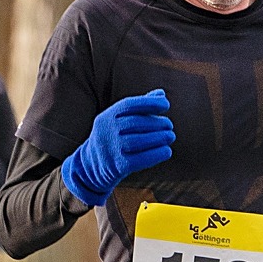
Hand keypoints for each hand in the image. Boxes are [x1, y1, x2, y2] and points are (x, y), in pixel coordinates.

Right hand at [59, 89, 174, 206]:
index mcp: (107, 117)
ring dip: (159, 138)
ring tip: (170, 136)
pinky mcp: (118, 166)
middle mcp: (107, 131)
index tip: (166, 104)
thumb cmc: (113, 138)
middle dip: (157, 123)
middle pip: (136, 123)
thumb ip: (139, 108)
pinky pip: (141, 159)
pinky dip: (157, 154)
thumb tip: (161, 95)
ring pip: (139, 141)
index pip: (129, 105)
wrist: (92, 166)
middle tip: (169, 125)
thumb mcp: (119, 120)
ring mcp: (112, 149)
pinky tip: (167, 151)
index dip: (149, 103)